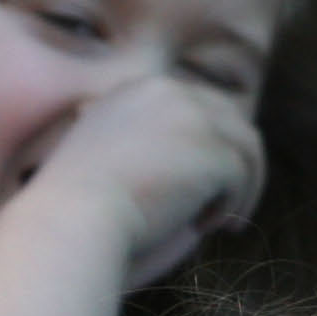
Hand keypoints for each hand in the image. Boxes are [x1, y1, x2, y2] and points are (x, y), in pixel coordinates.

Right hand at [25, 74, 264, 285]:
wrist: (71, 218)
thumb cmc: (76, 204)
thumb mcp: (104, 153)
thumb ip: (141, 144)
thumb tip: (185, 168)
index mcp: (140, 89)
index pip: (198, 105)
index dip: (206, 144)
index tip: (197, 182)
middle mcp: (170, 92)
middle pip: (231, 120)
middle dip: (234, 162)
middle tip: (226, 205)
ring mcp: (195, 118)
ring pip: (245, 147)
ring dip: (242, 186)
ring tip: (225, 221)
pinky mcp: (212, 152)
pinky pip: (240, 176)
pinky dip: (231, 204)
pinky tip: (204, 226)